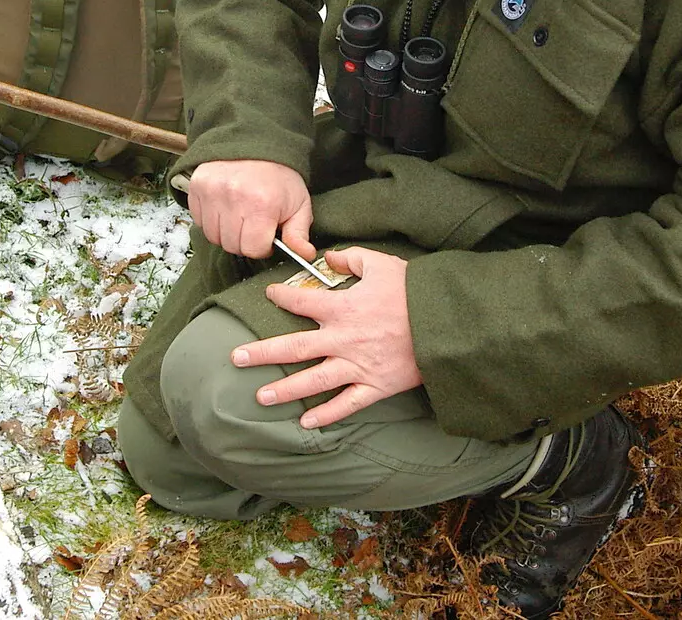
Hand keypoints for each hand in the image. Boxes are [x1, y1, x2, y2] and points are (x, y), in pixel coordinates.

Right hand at [186, 159, 313, 259]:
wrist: (256, 143)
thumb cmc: (279, 177)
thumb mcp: (298, 204)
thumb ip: (299, 233)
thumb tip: (305, 255)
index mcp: (261, 204)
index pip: (253, 248)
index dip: (262, 246)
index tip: (266, 236)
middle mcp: (233, 198)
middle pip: (232, 245)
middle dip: (245, 241)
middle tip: (253, 225)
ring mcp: (211, 192)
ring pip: (213, 236)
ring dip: (226, 233)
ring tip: (239, 216)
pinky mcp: (197, 187)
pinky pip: (199, 221)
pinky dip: (211, 220)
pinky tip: (225, 208)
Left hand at [230, 247, 421, 428]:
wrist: (446, 325)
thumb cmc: (414, 292)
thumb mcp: (382, 263)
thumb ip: (351, 259)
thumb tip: (328, 259)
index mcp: (342, 309)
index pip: (300, 304)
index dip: (281, 299)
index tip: (268, 296)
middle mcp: (342, 340)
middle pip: (293, 349)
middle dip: (261, 353)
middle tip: (235, 359)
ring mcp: (357, 367)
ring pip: (312, 382)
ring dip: (284, 390)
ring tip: (260, 396)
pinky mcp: (375, 387)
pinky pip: (346, 405)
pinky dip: (326, 415)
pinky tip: (306, 422)